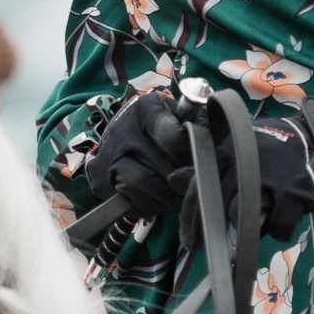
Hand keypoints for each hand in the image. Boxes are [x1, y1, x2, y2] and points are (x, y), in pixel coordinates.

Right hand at [85, 88, 192, 226]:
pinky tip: (153, 194)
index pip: (175, 139)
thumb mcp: (178, 116)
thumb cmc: (160, 127)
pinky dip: (147, 204)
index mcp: (146, 109)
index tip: (194, 158)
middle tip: (185, 177)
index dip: (189, 155)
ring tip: (170, 189)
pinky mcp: (100, 177)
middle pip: (163, 166)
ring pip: (145, 184)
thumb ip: (198, 126)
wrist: (119, 134)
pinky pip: (130, 200)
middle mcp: (123, 128)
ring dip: (164, 194)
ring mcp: (109, 154)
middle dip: (180, 177)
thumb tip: (213, 147)